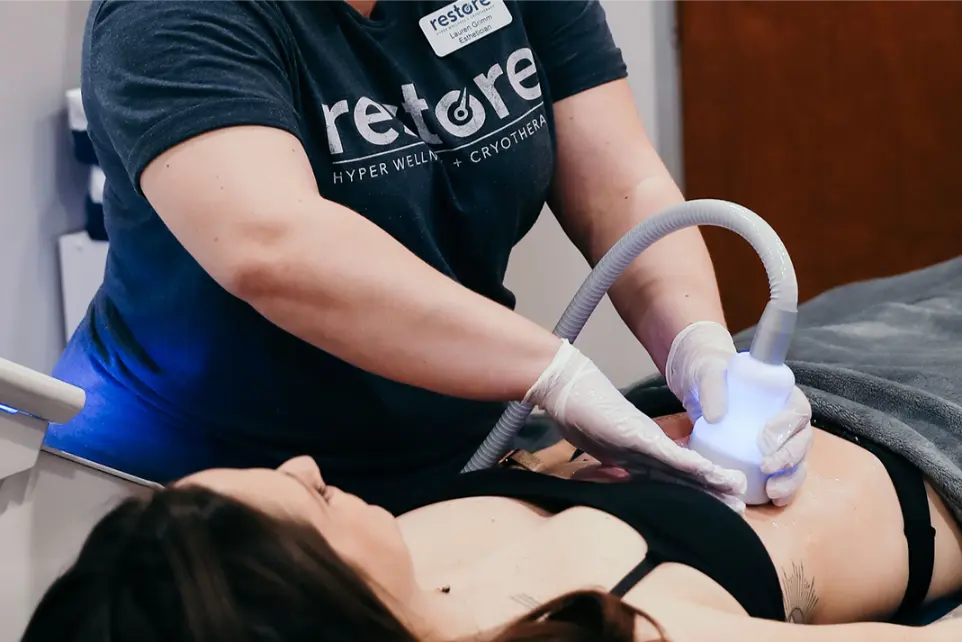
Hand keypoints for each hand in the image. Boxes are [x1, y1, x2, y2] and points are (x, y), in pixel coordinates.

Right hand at [525, 340, 747, 509]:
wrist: (567, 386)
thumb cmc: (581, 412)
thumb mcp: (599, 446)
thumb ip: (612, 462)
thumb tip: (617, 476)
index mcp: (639, 453)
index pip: (672, 477)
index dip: (697, 491)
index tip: (719, 503)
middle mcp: (646, 448)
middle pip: (684, 474)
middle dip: (712, 490)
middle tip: (741, 505)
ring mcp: (641, 439)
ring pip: (681, 464)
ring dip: (709, 479)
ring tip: (736, 489)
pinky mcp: (634, 433)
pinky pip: (663, 453)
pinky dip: (685, 464)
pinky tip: (705, 471)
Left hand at [666, 321, 813, 505]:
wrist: (698, 387)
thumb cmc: (710, 375)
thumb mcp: (707, 373)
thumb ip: (712, 387)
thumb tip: (716, 417)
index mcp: (781, 395)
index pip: (797, 411)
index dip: (787, 427)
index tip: (765, 440)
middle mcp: (786, 419)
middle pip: (801, 441)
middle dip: (790, 459)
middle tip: (767, 469)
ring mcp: (779, 441)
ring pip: (797, 462)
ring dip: (790, 479)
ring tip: (773, 492)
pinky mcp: (766, 457)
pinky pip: (782, 475)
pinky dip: (783, 489)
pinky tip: (774, 499)